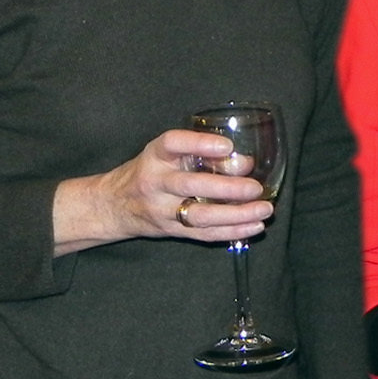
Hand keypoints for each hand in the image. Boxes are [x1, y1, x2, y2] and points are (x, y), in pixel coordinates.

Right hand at [52, 129, 272, 255]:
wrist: (113, 205)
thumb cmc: (151, 172)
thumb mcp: (167, 155)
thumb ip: (203, 155)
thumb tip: (246, 163)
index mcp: (155, 155)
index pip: (173, 143)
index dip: (200, 144)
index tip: (227, 146)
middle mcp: (155, 181)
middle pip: (190, 185)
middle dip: (227, 187)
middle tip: (256, 187)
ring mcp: (162, 210)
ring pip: (200, 215)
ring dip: (236, 214)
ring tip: (264, 210)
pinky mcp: (171, 231)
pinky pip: (204, 235)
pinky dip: (232, 232)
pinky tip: (254, 226)